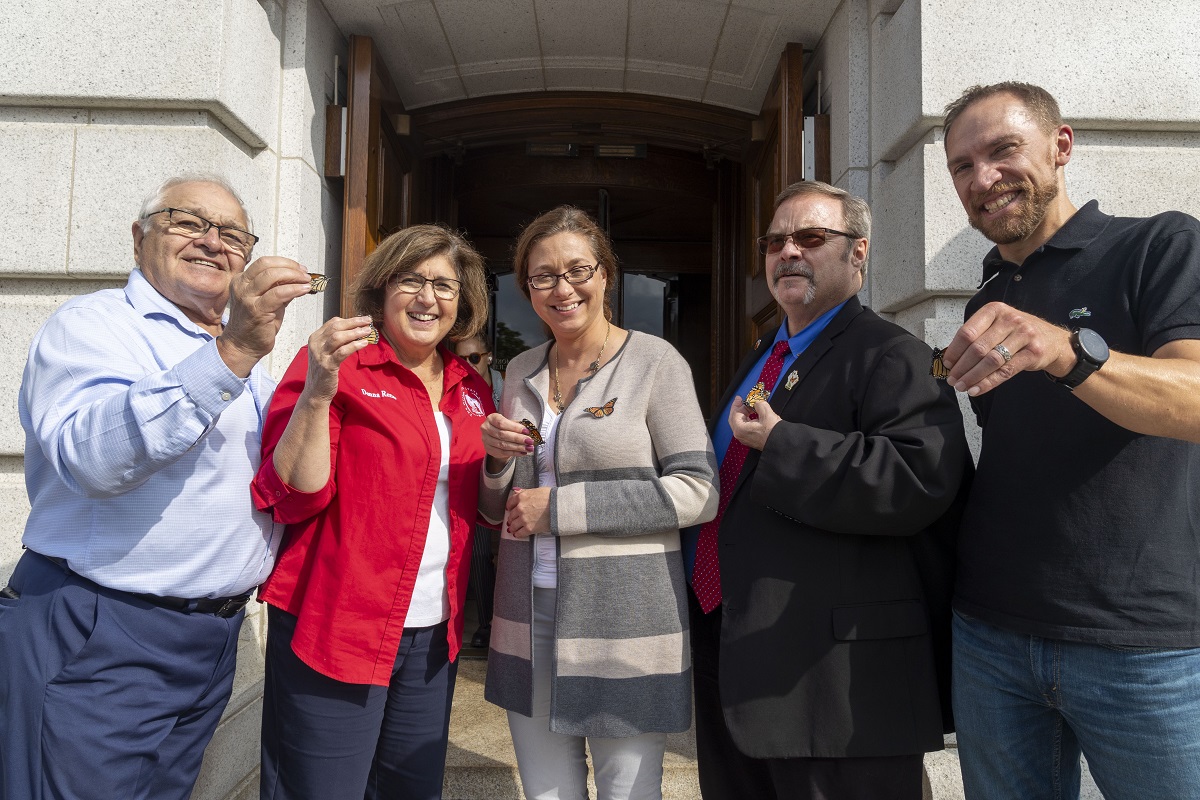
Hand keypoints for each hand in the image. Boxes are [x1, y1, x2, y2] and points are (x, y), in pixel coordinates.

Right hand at [217, 257, 312, 376]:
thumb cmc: (255, 325)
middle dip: (290, 267)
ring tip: (306, 281)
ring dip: (293, 276)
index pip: (264, 262)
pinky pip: (278, 294)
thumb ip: (279, 288)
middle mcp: (241, 286)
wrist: (243, 346)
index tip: (299, 268)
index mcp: (242, 281)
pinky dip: (294, 289)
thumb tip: (298, 277)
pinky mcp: (256, 310)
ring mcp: (247, 298)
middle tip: (305, 274)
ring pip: (272, 276)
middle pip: (267, 265)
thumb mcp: (267, 301)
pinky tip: (304, 290)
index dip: (285, 262)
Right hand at [301, 316, 373, 401]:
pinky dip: (354, 346)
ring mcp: (320, 355)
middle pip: (336, 327)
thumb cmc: (324, 370)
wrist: (316, 391)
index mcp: (315, 338)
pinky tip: (364, 344)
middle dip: (354, 322)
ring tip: (368, 331)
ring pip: (338, 337)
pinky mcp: (327, 365)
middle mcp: (315, 344)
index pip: (333, 323)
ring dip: (355, 332)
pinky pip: (342, 352)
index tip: (362, 320)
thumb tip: (355, 329)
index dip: (349, 320)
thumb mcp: (325, 351)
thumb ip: (335, 340)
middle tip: (368, 321)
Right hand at [481, 413, 536, 462]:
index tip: (526, 431)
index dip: (515, 427)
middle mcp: (486, 428)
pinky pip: (503, 452)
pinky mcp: (489, 449)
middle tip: (529, 441)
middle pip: (503, 434)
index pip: (502, 423)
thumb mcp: (510, 422)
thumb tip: (528, 431)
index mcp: (491, 418)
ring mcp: (486, 440)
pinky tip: (523, 452)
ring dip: (518, 447)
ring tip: (528, 448)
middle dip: (518, 438)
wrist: (495, 436)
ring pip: (503, 445)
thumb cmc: (505, 427)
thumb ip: (517, 425)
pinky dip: (514, 453)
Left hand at [505, 487, 550, 538]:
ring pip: (513, 525)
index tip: (509, 509)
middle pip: (511, 515)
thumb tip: (517, 492)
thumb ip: (525, 492)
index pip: (510, 502)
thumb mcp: (537, 490)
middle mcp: (520, 508)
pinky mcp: (529, 528)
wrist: (559, 507)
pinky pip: (519, 533)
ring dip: (512, 528)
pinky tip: (517, 534)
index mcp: (521, 497)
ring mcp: (523, 519)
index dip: (509, 507)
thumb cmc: (551, 497)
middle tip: (511, 521)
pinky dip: (517, 534)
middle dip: (511, 518)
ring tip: (512, 529)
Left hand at [729, 396, 779, 450]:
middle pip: (734, 418)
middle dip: (738, 409)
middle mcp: (740, 435)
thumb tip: (756, 402)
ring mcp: (744, 438)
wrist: (780, 443)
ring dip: (743, 414)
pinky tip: (753, 415)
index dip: (738, 404)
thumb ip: (759, 404)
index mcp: (740, 428)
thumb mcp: (766, 413)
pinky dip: (747, 420)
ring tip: (750, 407)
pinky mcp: (750, 439)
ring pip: (740, 423)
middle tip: (741, 401)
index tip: (739, 398)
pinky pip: (745, 427)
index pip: (735, 413)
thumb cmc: (773, 432)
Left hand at [940, 302, 1074, 395]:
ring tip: (962, 386)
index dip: (954, 350)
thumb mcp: (997, 325)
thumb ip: (977, 336)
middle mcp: (1010, 319)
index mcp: (995, 310)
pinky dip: (988, 383)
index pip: (967, 332)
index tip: (947, 364)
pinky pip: (1005, 371)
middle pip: (978, 348)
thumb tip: (951, 358)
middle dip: (961, 367)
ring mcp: (1024, 335)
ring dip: (972, 377)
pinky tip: (976, 389)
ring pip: (991, 361)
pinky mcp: (1033, 352)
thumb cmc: (1018, 333)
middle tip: (952, 379)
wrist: (1053, 340)